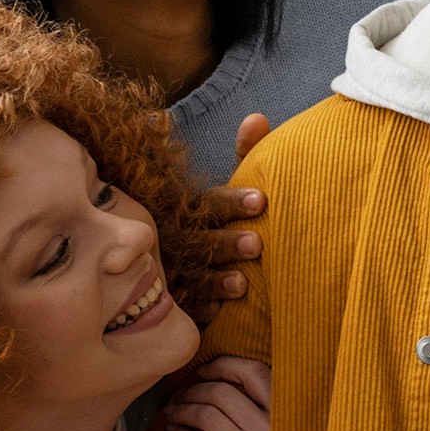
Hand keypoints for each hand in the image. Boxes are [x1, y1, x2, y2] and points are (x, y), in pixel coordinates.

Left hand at [159, 355, 270, 430]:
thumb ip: (266, 411)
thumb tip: (226, 378)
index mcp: (288, 416)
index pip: (254, 372)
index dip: (225, 365)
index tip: (205, 370)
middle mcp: (272, 430)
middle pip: (222, 391)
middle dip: (194, 388)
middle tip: (180, 395)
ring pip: (204, 413)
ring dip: (182, 408)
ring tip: (173, 412)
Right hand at [192, 113, 272, 323]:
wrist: (168, 258)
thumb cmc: (210, 215)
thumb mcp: (226, 185)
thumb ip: (246, 153)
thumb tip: (257, 117)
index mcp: (190, 207)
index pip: (210, 202)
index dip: (234, 202)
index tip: (261, 201)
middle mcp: (178, 236)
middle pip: (202, 240)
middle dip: (228, 242)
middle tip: (257, 244)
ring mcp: (172, 269)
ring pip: (193, 276)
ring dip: (216, 280)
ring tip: (242, 284)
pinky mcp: (172, 299)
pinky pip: (183, 307)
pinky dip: (199, 309)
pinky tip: (215, 313)